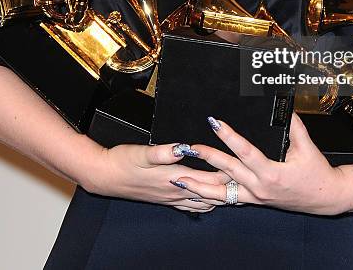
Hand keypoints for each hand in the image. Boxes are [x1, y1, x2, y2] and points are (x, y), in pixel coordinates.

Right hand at [81, 142, 232, 212]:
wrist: (106, 176)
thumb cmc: (123, 162)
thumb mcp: (143, 152)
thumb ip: (164, 152)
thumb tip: (183, 147)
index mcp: (175, 179)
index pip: (210, 178)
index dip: (229, 172)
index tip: (243, 165)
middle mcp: (177, 192)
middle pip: (212, 193)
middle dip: (230, 186)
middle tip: (247, 178)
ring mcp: (172, 198)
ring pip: (204, 203)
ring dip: (220, 196)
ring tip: (235, 189)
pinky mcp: (166, 198)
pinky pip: (192, 206)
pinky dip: (206, 202)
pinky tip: (209, 198)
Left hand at [173, 113, 346, 214]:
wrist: (325, 198)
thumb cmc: (316, 171)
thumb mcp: (307, 146)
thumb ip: (294, 124)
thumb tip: (283, 103)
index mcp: (272, 173)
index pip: (245, 152)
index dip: (228, 136)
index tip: (215, 122)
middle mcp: (259, 188)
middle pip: (227, 170)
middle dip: (207, 157)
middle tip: (189, 146)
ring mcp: (254, 197)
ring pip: (221, 192)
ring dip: (199, 185)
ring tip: (178, 177)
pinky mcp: (253, 201)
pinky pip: (227, 199)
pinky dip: (209, 196)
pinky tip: (193, 192)